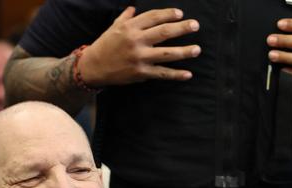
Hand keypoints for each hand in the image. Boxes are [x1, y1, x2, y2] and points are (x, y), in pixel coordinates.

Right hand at [79, 7, 200, 85]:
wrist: (94, 67)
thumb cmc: (105, 45)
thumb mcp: (114, 28)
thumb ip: (126, 18)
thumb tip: (134, 8)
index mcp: (130, 27)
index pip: (153, 17)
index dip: (168, 14)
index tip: (180, 14)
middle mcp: (136, 41)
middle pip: (163, 32)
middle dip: (181, 28)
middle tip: (195, 26)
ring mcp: (139, 58)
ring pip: (166, 54)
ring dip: (184, 52)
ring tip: (197, 49)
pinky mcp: (141, 73)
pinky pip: (162, 73)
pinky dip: (176, 75)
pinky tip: (188, 74)